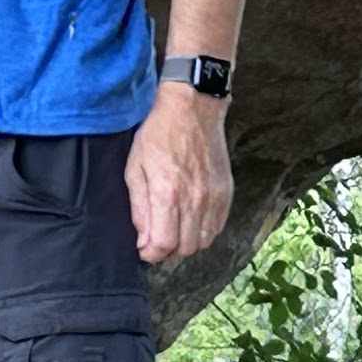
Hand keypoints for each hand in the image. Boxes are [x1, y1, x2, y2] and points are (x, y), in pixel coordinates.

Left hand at [126, 81, 231, 265]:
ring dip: (186, 242)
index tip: (144, 248)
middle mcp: (195, 199)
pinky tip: (190, 219)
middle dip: (167, 250)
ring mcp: (214, 196)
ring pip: (203, 241)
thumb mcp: (135, 168)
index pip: (163, 244)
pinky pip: (217, 227)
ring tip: (174, 229)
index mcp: (168, 193)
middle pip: (185, 249)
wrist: (192, 108)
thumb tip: (143, 240)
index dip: (151, 253)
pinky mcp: (226, 192)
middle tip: (156, 238)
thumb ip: (139, 208)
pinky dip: (203, 231)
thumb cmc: (159, 135)